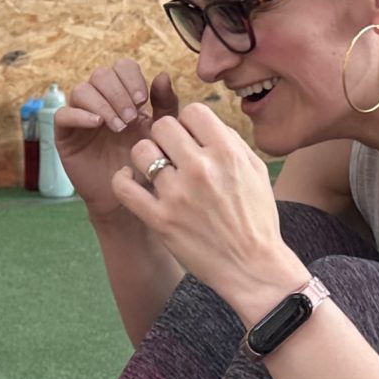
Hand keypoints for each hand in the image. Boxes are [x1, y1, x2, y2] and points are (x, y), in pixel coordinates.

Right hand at [54, 60, 180, 218]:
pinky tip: (97, 124)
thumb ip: (165, 104)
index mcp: (123, 96)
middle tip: (131, 117)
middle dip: (118, 92)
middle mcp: (100, 102)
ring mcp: (81, 117)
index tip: (143, 101)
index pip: (121, 68)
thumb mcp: (161, 132)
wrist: (127, 200)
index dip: (131, 78)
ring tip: (118, 126)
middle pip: (101, 74)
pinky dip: (79, 114)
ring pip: (82, 90)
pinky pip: (63, 114)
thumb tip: (161, 75)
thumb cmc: (145, 165)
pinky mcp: (65, 136)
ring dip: (102, 103)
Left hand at [106, 103, 308, 322]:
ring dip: (145, 157)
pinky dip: (122, 180)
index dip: (190, 123)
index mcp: (227, 153)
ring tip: (154, 169)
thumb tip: (204, 124)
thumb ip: (231, 142)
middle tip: (171, 154)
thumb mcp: (256, 171)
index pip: (193, 111)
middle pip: (163, 126)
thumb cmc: (256, 219)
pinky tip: (131, 180)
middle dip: (165, 137)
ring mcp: (177, 194)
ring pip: (140, 151)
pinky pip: (123, 187)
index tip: (191, 138)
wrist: (252, 267)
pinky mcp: (159, 219)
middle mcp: (201, 169)